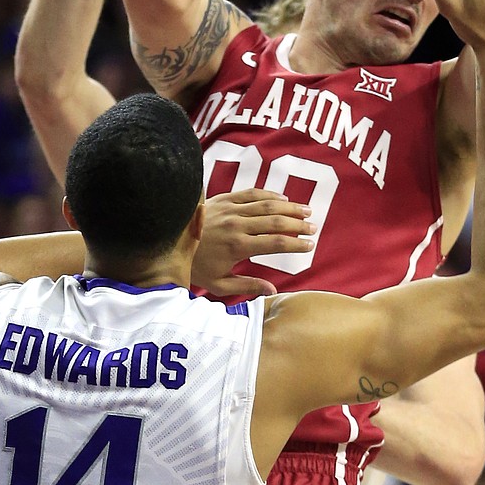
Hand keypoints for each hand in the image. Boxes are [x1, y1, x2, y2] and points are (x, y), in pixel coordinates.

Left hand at [191, 188, 314, 297]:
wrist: (170, 241)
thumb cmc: (195, 266)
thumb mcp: (219, 284)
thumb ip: (248, 286)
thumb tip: (273, 291)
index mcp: (238, 246)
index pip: (276, 243)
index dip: (296, 244)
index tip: (310, 246)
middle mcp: (237, 225)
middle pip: (276, 221)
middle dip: (298, 224)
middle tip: (313, 227)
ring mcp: (231, 209)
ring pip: (267, 204)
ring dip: (290, 207)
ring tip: (306, 210)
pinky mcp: (224, 198)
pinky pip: (251, 193)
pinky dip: (269, 194)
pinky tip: (283, 198)